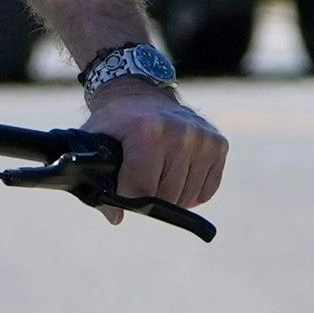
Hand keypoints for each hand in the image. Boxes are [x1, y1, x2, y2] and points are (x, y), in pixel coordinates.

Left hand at [86, 80, 225, 209]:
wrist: (141, 94)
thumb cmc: (115, 124)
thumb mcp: (94, 145)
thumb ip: (95, 181)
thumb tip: (116, 217)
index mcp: (149, 131)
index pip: (141, 189)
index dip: (127, 195)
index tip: (120, 185)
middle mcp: (181, 133)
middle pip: (166, 196)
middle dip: (148, 196)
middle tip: (138, 178)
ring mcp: (204, 139)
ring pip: (187, 197)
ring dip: (170, 196)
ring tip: (156, 175)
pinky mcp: (219, 144)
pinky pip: (206, 191)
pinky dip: (191, 192)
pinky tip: (176, 174)